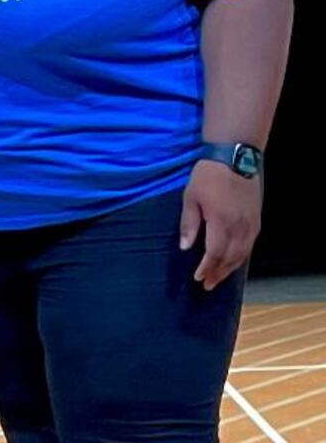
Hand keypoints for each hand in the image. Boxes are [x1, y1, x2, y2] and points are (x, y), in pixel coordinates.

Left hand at [180, 161, 261, 289]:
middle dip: (218, 273)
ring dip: (230, 268)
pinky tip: (233, 261)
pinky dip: (241, 257)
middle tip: (207, 284)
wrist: (236, 157)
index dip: (206, 268)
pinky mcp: (257, 220)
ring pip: (242, 254)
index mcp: (221, 222)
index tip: (197, 278)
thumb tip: (185, 248)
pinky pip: (250, 245)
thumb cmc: (208, 176)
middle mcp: (240, 227)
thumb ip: (189, 224)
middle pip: (230, 258)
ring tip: (218, 278)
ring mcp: (251, 224)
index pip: (214, 254)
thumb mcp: (191, 198)